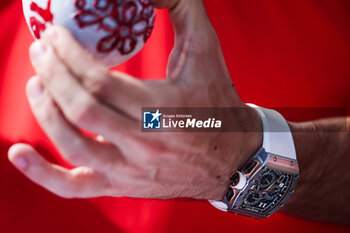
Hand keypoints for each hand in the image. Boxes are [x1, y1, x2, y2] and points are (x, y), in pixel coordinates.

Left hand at [8, 0, 261, 199]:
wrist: (232, 158)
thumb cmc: (218, 104)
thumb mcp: (206, 52)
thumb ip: (183, 9)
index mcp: (164, 110)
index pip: (100, 82)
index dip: (69, 55)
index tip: (56, 36)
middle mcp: (145, 144)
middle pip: (82, 110)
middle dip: (52, 75)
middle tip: (40, 51)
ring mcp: (130, 170)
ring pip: (73, 145)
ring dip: (45, 111)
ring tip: (35, 84)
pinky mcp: (123, 186)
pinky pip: (75, 187)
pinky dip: (42, 173)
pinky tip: (19, 152)